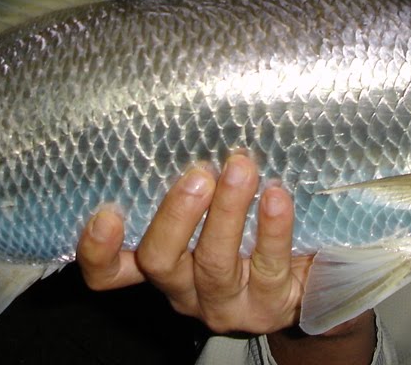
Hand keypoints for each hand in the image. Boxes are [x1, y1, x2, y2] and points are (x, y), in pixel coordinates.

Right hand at [77, 153, 312, 334]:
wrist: (311, 273)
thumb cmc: (249, 222)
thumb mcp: (212, 202)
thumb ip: (192, 174)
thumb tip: (186, 105)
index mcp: (162, 261)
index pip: (109, 271)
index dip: (98, 251)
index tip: (105, 213)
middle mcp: (184, 287)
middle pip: (159, 261)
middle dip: (175, 215)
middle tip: (198, 174)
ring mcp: (225, 302)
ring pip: (214, 263)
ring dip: (227, 212)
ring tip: (241, 169)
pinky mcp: (269, 305)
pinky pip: (268, 266)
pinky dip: (272, 229)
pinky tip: (277, 197)